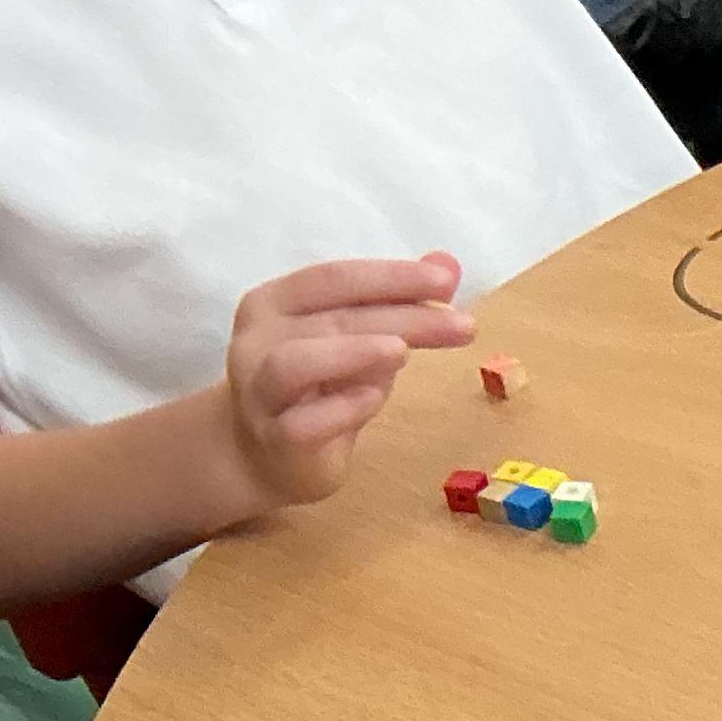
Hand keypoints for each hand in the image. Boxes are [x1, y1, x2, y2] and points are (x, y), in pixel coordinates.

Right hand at [222, 254, 473, 510]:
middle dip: (402, 318)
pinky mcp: (274, 439)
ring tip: (403, 353)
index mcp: (276, 303)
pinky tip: (375, 398)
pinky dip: (341, 408)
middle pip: (331, 319)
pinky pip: (302, 423)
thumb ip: (398, 302)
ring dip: (352, 353)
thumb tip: (448, 263)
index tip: (447, 282)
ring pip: (294, 363)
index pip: (333, 278)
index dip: (390, 276)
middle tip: (463, 326)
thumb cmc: (320, 388)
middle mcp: (258, 340)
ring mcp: (259, 391)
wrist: (268, 457)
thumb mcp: (361, 339)